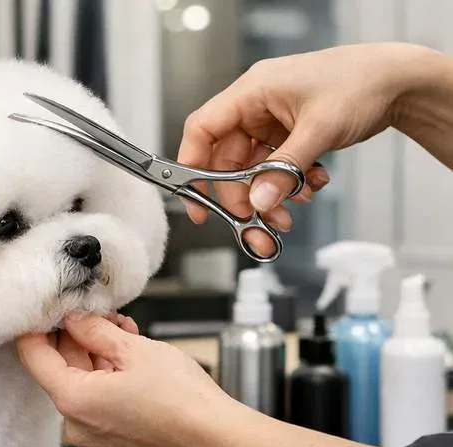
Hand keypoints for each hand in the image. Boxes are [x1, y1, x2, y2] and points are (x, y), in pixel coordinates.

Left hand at [17, 313, 235, 446]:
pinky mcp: (110, 434)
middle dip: (75, 335)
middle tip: (94, 310)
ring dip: (96, 350)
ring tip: (119, 326)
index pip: (34, 357)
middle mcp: (76, 422)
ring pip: (81, 379)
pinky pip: (97, 395)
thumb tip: (73, 319)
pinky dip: (107, 372)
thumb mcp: (133, 349)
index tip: (42, 307)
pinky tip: (125, 349)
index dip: (36, 327)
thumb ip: (95, 330)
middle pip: (59, 367)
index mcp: (73, 400)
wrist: (215, 436)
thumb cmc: (182, 400)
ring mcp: (93, 431)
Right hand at [179, 42, 430, 257]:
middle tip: (257, 218)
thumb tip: (258, 201)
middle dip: (243, 194)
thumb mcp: (318, 130)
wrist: (401, 81)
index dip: (192, 168)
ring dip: (268, 193)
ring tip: (289, 210)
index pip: (202, 130)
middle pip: (227, 159)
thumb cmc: (362, 83)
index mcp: (252, 92)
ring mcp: (272, 120)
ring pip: (253, 168)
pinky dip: (287, 182)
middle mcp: (256, 106)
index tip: (196, 202)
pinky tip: (310, 186)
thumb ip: (283, 170)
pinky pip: (275, 166)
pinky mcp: (289, 133)